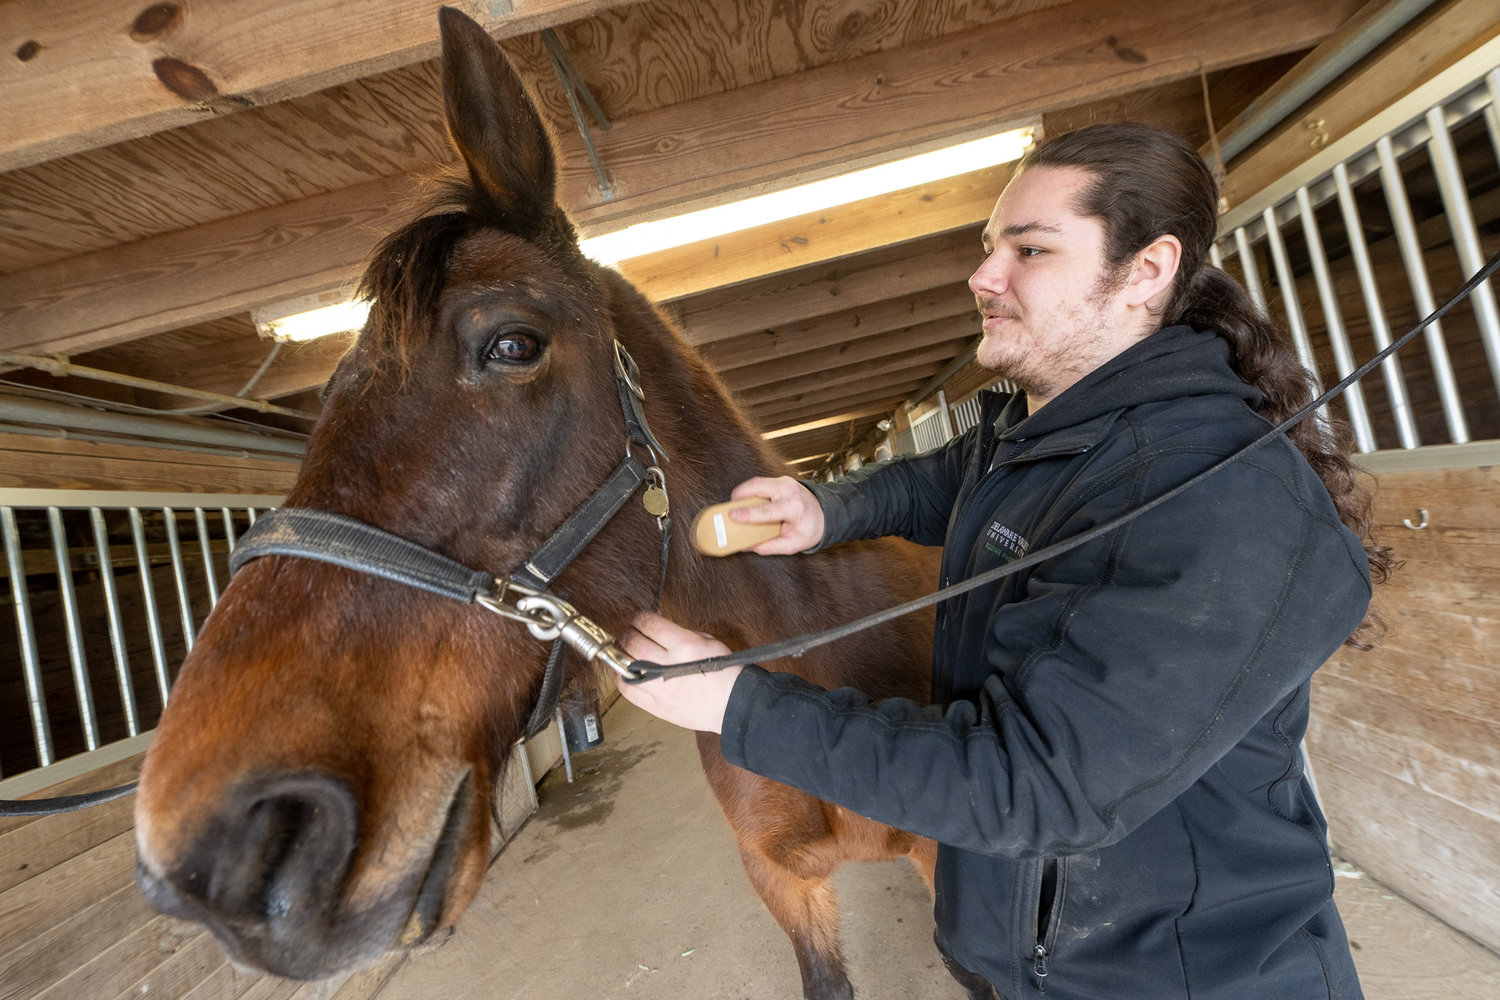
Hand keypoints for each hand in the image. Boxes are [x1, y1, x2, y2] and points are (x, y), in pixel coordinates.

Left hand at [616, 611, 741, 733]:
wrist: (733, 705)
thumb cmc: (725, 672)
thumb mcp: (708, 641)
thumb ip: (681, 632)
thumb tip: (658, 626)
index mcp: (684, 645)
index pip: (649, 623)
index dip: (639, 617)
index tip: (638, 618)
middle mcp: (668, 665)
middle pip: (632, 641)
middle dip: (627, 631)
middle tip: (628, 631)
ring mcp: (659, 687)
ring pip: (624, 664)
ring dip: (621, 653)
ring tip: (624, 650)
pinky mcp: (655, 705)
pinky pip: (627, 689)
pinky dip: (621, 677)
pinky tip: (624, 672)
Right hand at [729, 476, 824, 554]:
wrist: (825, 514)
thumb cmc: (809, 529)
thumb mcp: (792, 545)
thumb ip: (769, 547)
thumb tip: (746, 546)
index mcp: (794, 508)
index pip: (766, 511)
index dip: (747, 514)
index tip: (732, 516)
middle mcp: (789, 491)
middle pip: (758, 487)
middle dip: (740, 494)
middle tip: (729, 508)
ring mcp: (786, 482)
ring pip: (757, 482)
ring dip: (743, 492)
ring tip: (735, 505)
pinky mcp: (781, 480)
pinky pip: (761, 483)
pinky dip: (751, 491)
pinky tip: (746, 501)